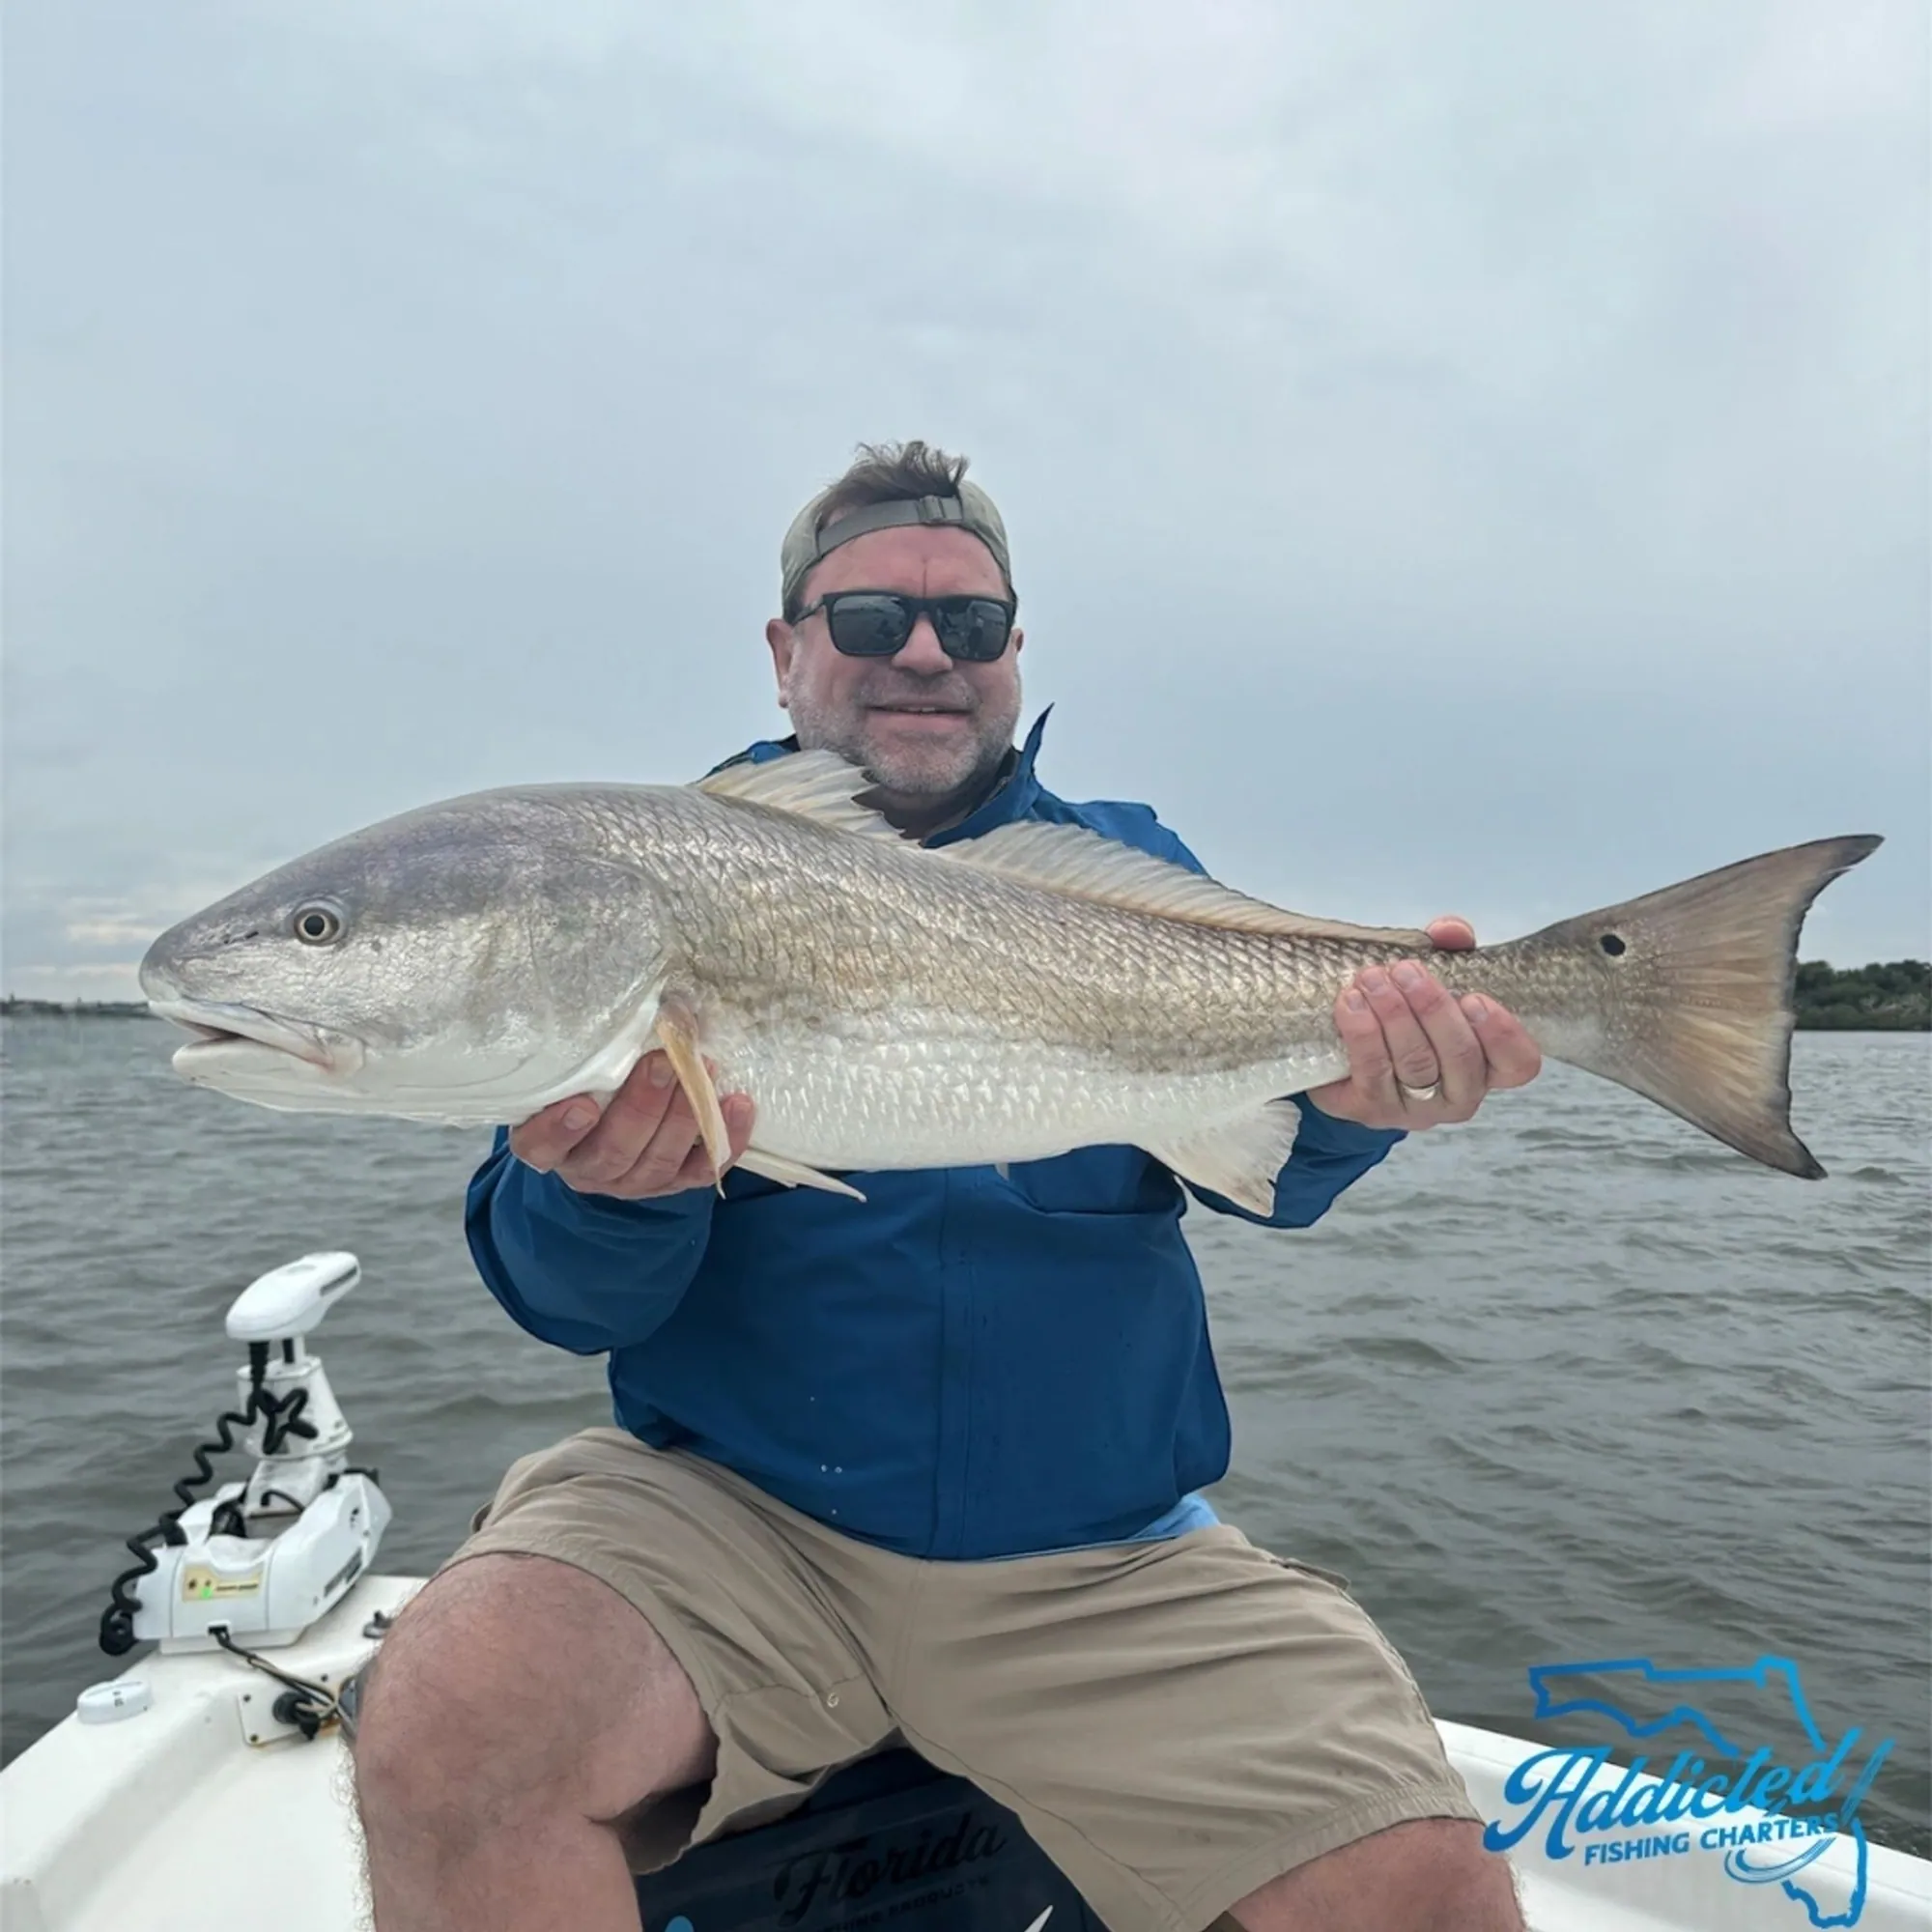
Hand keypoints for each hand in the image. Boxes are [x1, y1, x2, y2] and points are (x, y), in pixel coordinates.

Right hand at [508, 1050, 755, 1197]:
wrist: (608, 1127)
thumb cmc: (585, 1085)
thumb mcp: (574, 1069)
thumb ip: (586, 1051)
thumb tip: (637, 1002)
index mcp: (548, 1144)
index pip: (542, 1146)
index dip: (559, 1130)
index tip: (581, 1104)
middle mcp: (587, 1169)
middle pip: (613, 1150)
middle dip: (642, 1106)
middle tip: (664, 1062)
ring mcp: (632, 1182)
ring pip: (659, 1162)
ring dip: (685, 1116)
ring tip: (703, 1070)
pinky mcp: (672, 1183)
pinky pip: (701, 1171)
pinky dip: (725, 1140)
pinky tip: (739, 1104)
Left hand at [1308, 915, 1541, 1130]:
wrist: (1341, 1054)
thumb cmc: (1402, 1014)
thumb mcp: (1431, 979)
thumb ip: (1449, 951)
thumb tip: (1451, 930)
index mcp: (1486, 1064)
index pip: (1519, 1063)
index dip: (1503, 1034)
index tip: (1475, 998)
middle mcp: (1459, 1094)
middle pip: (1461, 1059)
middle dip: (1434, 1010)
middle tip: (1407, 971)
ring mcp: (1416, 1108)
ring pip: (1416, 1064)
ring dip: (1394, 1014)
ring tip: (1373, 978)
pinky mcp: (1372, 1109)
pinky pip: (1372, 1072)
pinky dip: (1362, 1032)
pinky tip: (1351, 1002)